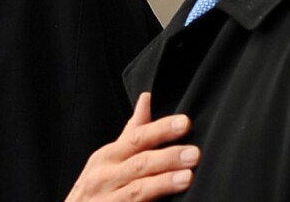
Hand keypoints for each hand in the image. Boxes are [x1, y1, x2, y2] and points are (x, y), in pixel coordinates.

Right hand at [65, 93, 198, 201]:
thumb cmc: (95, 188)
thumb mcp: (108, 157)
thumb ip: (132, 131)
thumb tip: (147, 98)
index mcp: (107, 157)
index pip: (136, 138)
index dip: (160, 130)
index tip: (184, 122)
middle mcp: (105, 177)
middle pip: (139, 163)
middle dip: (167, 157)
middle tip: (194, 153)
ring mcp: (107, 201)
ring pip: (137, 190)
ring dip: (163, 183)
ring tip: (187, 177)